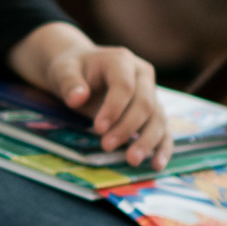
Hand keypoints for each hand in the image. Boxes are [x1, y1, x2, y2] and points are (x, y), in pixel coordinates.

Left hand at [11, 23, 169, 169]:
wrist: (80, 69)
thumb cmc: (72, 69)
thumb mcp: (63, 70)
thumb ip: (69, 82)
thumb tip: (77, 98)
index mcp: (121, 60)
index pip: (124, 86)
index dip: (114, 108)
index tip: (97, 128)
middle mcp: (142, 75)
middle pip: (145, 104)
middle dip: (127, 128)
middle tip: (106, 146)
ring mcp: (151, 93)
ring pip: (158, 119)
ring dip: (146, 141)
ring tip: (131, 161)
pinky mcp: (153, 112)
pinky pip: (164, 130)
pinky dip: (163, 147)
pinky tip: (156, 165)